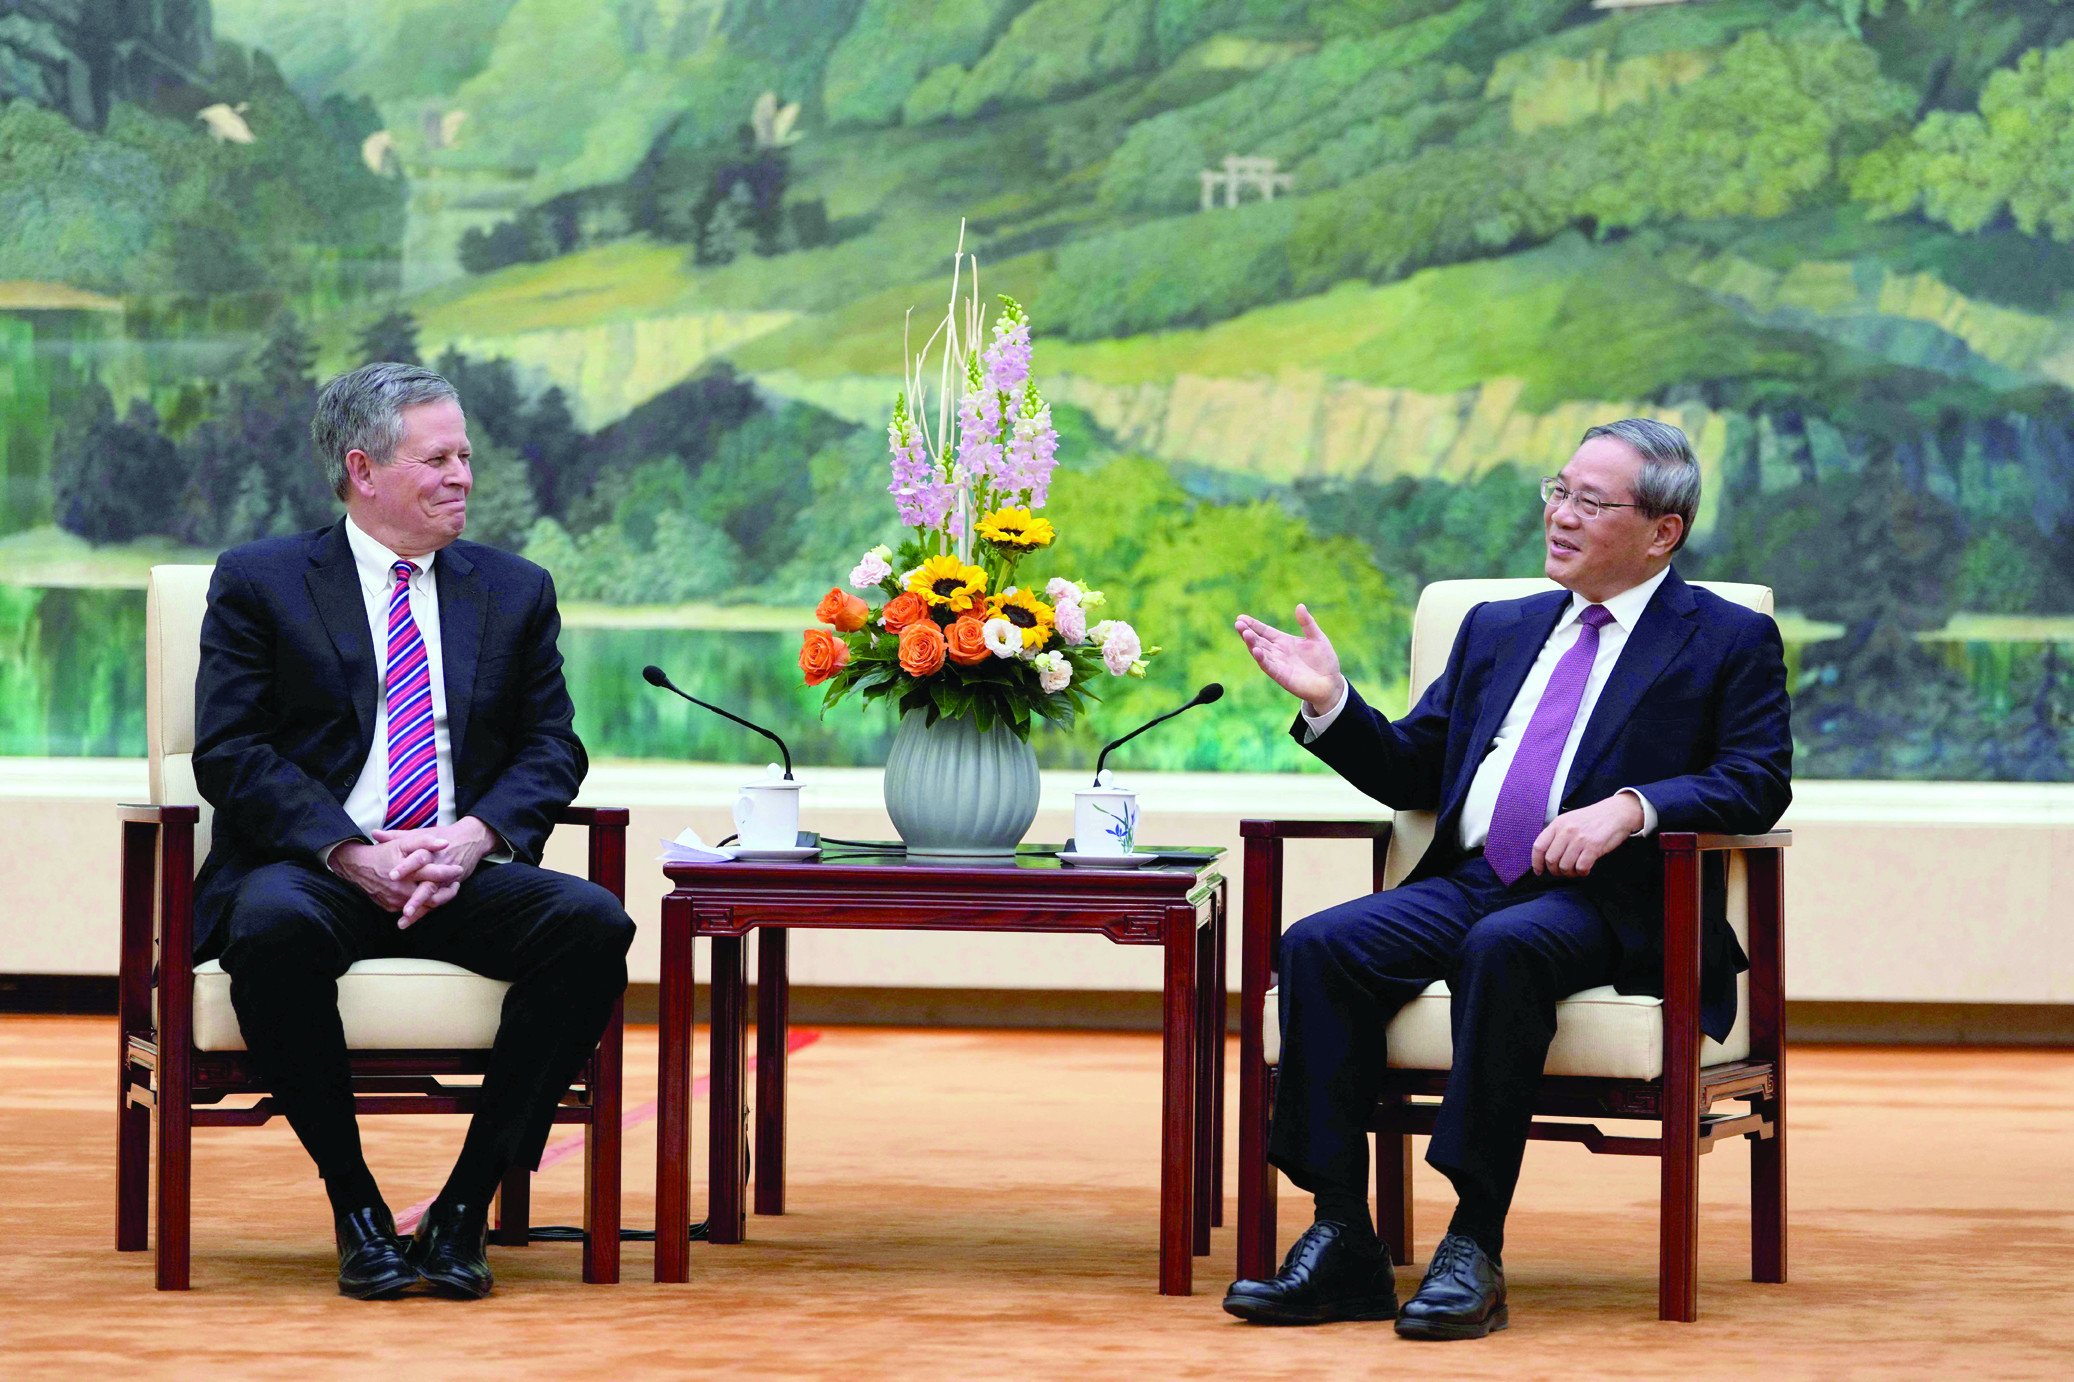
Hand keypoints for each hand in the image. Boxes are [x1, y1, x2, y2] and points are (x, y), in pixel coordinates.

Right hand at [330, 831, 461, 917]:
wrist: (357, 867)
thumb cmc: (383, 852)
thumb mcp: (403, 843)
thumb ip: (424, 842)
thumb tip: (445, 843)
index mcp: (408, 873)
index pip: (435, 874)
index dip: (449, 872)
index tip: (459, 869)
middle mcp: (402, 890)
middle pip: (432, 896)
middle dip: (447, 891)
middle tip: (457, 884)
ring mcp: (396, 901)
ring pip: (423, 905)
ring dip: (437, 899)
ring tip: (448, 890)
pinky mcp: (391, 907)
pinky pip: (411, 909)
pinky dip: (422, 904)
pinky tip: (430, 895)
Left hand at [373, 816, 498, 927]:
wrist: (470, 839)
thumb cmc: (441, 836)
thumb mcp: (420, 834)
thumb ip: (396, 835)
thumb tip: (374, 834)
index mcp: (431, 851)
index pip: (419, 859)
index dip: (406, 867)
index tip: (392, 876)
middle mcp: (440, 867)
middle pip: (429, 885)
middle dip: (417, 898)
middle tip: (404, 909)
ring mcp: (446, 879)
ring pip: (434, 897)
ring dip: (420, 909)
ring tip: (405, 918)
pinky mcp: (450, 887)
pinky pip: (437, 902)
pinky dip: (424, 912)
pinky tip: (409, 921)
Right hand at [1233, 604, 1344, 715]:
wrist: (1331, 683)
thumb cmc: (1324, 660)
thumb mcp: (1317, 637)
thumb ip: (1307, 623)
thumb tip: (1300, 605)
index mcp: (1284, 641)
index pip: (1265, 631)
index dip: (1253, 624)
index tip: (1241, 617)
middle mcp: (1277, 652)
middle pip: (1259, 640)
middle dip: (1248, 632)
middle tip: (1238, 623)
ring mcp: (1278, 664)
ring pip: (1261, 652)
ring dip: (1252, 644)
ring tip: (1245, 633)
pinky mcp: (1281, 676)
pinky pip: (1269, 666)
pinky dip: (1262, 659)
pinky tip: (1256, 651)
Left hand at [1530, 794, 1644, 877]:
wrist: (1617, 812)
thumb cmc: (1593, 818)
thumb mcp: (1570, 820)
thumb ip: (1557, 834)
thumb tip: (1547, 855)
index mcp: (1558, 824)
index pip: (1539, 846)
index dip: (1536, 862)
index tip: (1539, 871)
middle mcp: (1566, 831)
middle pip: (1551, 860)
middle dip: (1555, 871)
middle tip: (1562, 872)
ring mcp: (1580, 839)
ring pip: (1565, 866)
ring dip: (1569, 873)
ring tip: (1575, 870)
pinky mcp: (1593, 847)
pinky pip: (1581, 868)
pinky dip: (1582, 872)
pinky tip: (1586, 869)